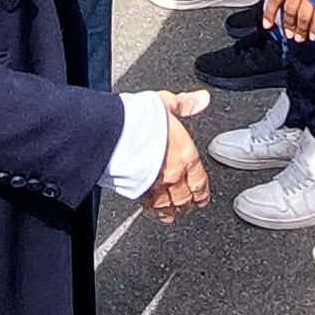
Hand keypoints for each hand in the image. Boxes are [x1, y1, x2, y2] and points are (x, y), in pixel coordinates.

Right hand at [147, 89, 212, 217]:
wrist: (112, 132)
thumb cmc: (138, 118)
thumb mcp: (166, 103)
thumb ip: (186, 104)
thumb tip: (202, 99)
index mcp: (185, 154)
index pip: (199, 179)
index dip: (202, 191)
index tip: (203, 197)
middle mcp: (173, 174)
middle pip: (185, 196)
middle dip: (189, 203)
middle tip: (190, 207)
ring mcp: (155, 185)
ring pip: (169, 204)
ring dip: (173, 210)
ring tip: (173, 215)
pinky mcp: (136, 191)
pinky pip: (149, 205)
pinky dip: (154, 211)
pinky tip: (154, 212)